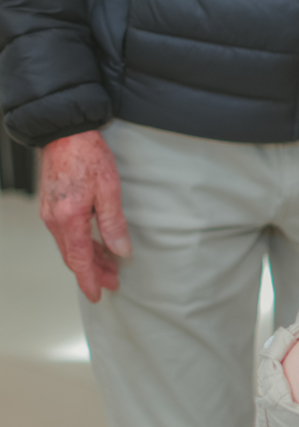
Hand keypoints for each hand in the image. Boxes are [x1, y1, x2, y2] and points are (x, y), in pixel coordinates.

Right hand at [39, 130, 130, 301]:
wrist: (65, 132)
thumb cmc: (88, 156)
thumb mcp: (109, 190)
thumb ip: (113, 224)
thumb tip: (121, 251)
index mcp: (68, 219)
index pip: (79, 260)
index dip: (89, 280)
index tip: (98, 294)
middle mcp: (54, 219)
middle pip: (73, 257)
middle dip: (93, 272)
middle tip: (113, 282)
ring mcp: (50, 213)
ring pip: (70, 246)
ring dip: (89, 259)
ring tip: (110, 267)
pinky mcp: (52, 205)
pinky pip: (66, 234)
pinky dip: (82, 244)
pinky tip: (96, 246)